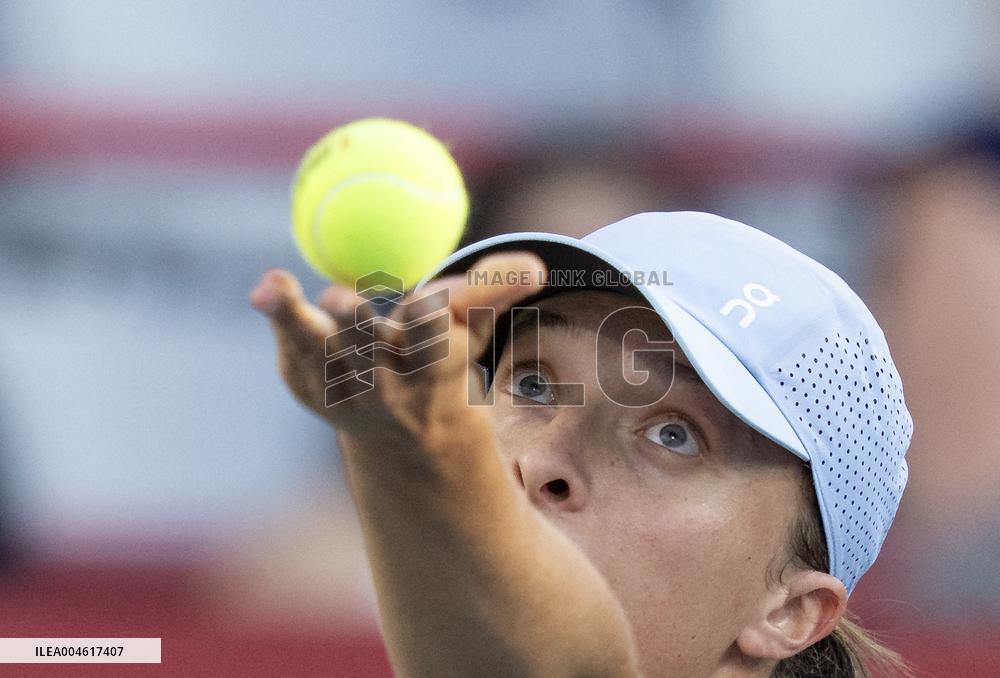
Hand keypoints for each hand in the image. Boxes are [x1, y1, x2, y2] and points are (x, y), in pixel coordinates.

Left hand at [249, 252, 547, 452]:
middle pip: (369, 356)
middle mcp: (386, 390)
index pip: (436, 345)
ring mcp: (342, 394)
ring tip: (272, 288)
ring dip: (296, 323)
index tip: (424, 301)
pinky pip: (292, 354)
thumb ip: (495, 289)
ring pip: (318, 357)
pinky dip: (279, 322)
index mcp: (434, 373)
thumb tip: (535, 266)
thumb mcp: (474, 328)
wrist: (405, 436)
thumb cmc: (443, 358)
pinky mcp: (308, 389)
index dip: (430, 324)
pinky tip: (267, 292)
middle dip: (356, 329)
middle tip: (338, 294)